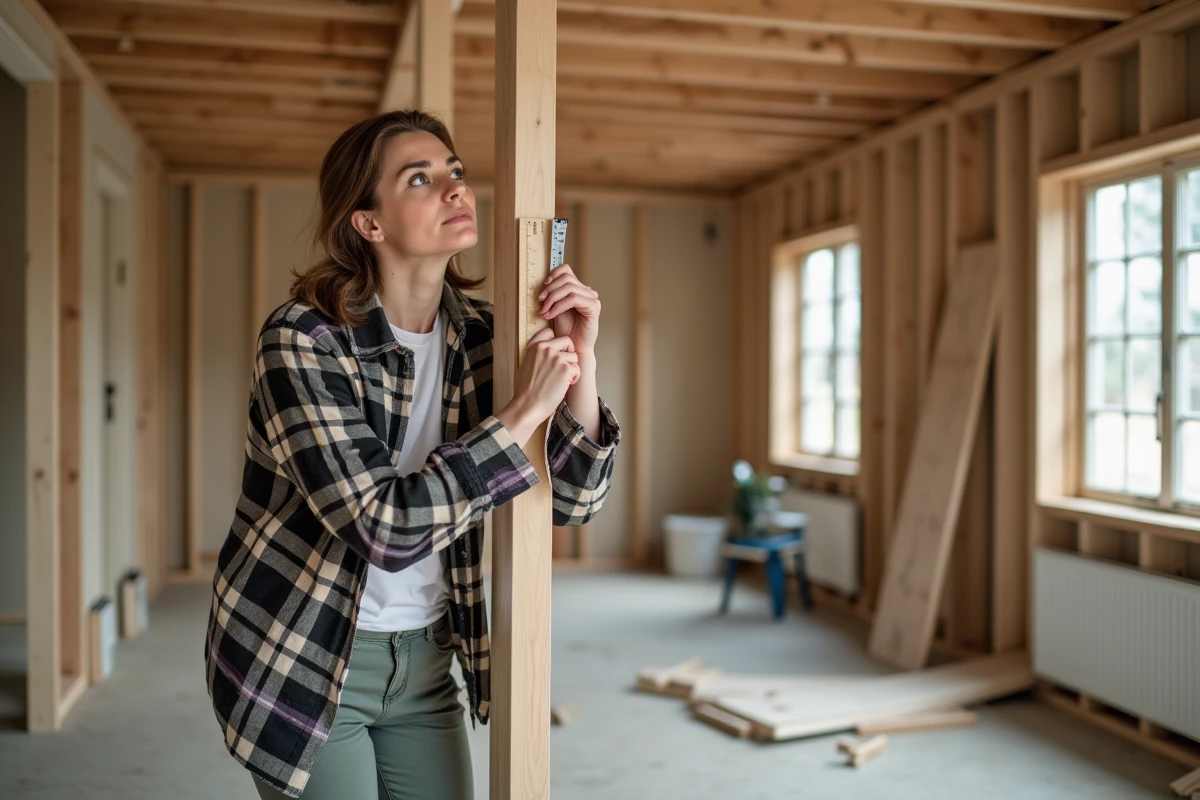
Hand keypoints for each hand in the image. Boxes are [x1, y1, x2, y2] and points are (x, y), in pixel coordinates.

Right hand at [495, 327, 580, 446]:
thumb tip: (547, 349)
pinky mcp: (565, 369)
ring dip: (572, 368)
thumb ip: (536, 354)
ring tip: (563, 379)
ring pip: (574, 356)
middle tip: (564, 367)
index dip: (557, 342)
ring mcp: (556, 358)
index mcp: (534, 346)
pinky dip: (574, 378)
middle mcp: (545, 348)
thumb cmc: (525, 390)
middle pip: (567, 341)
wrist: (527, 406)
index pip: (550, 332)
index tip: (556, 352)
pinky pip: (578, 369)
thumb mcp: (525, 364)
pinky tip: (565, 385)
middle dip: (568, 353)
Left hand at [538, 265, 599, 356]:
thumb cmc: (565, 331)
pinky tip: (551, 314)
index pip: (566, 270)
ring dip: (552, 298)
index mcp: (579, 289)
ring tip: (545, 311)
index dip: (552, 275)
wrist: (573, 349)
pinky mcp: (594, 307)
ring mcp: (592, 298)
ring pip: (569, 288)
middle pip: (566, 278)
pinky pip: (573, 299)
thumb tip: (545, 283)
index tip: (542, 288)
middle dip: (550, 289)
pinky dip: (559, 306)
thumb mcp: (555, 308)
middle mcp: (588, 292)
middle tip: (540, 302)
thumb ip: (554, 295)